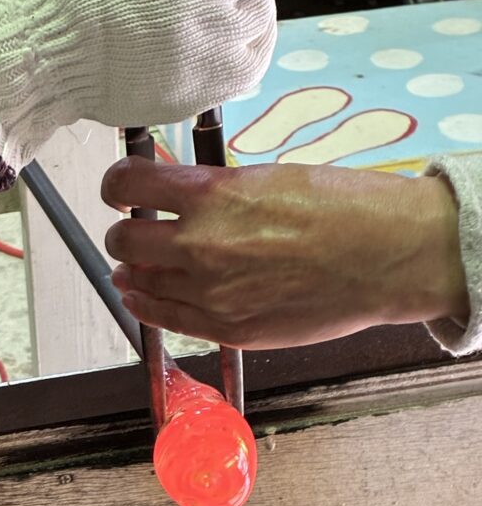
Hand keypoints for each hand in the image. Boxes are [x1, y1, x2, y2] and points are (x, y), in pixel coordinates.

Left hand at [102, 158, 468, 348]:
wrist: (388, 257)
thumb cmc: (342, 209)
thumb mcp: (268, 177)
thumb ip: (214, 190)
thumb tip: (174, 191)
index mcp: (213, 195)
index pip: (128, 184)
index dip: (117, 184)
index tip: (119, 187)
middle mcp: (201, 244)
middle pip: (123, 239)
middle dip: (123, 232)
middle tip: (133, 230)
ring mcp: (212, 292)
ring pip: (138, 282)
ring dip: (131, 270)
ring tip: (132, 266)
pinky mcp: (227, 328)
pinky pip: (164, 318)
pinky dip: (146, 304)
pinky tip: (142, 296)